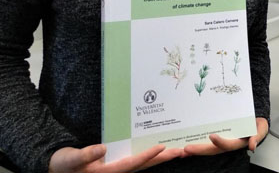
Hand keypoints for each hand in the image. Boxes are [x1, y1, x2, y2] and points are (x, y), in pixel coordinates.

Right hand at [48, 143, 183, 172]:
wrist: (59, 169)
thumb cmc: (63, 165)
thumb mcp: (71, 160)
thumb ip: (85, 155)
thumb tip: (102, 148)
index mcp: (108, 172)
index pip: (132, 163)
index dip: (147, 155)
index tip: (162, 147)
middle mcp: (116, 171)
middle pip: (144, 165)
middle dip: (163, 158)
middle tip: (181, 151)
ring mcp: (117, 168)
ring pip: (143, 163)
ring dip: (160, 157)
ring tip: (177, 150)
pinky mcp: (116, 165)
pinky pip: (136, 160)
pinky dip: (149, 155)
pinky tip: (159, 149)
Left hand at [183, 117, 268, 155]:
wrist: (253, 119)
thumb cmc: (256, 125)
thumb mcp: (261, 129)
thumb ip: (257, 136)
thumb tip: (252, 145)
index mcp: (237, 142)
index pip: (227, 144)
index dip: (220, 142)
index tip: (212, 136)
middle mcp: (226, 143)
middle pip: (211, 149)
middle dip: (199, 150)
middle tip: (187, 149)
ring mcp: (220, 140)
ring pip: (205, 147)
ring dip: (194, 149)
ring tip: (181, 149)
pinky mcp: (215, 136)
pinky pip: (204, 141)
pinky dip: (194, 143)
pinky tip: (184, 143)